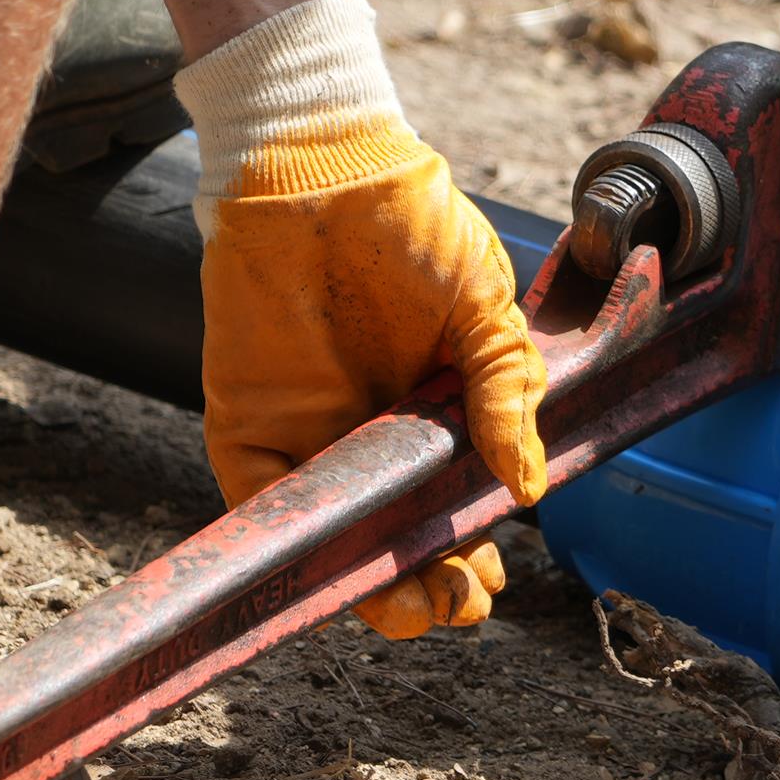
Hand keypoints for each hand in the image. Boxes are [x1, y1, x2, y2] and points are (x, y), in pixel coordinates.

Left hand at [188, 0, 545, 635]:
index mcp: (437, 416)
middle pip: (398, 539)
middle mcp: (373, 438)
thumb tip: (529, 485)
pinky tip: (339, 576)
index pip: (454, 507)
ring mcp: (310, 437)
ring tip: (415, 609)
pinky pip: (263, 506)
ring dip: (373, 588)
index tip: (494, 575)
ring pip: (338, 540)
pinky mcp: (250, 429)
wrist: (321, 170)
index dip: (472, 551)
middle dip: (433, 587)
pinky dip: (293, 549)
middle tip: (460, 600)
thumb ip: (506, 390)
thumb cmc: (412, 227)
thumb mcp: (487, 310)